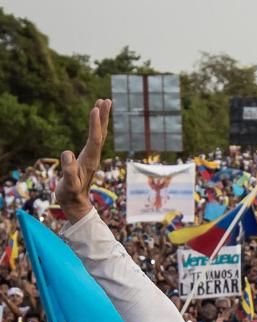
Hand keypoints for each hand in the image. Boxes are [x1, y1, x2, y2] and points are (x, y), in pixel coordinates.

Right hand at [57, 99, 110, 222]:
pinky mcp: (89, 156)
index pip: (95, 139)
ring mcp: (92, 156)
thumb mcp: (68, 184)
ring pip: (100, 134)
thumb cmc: (70, 193)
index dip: (95, 125)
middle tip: (106, 100)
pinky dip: (96, 126)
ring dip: (102, 118)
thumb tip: (67, 153)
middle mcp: (94, 156)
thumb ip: (68, 170)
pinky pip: (95, 137)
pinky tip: (96, 119)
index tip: (95, 109)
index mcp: (90, 161)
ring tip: (103, 102)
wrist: (76, 203)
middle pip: (101, 134)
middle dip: (103, 117)